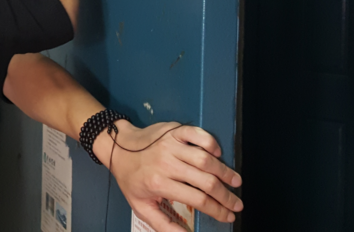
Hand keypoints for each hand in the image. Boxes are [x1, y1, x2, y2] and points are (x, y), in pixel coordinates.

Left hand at [99, 121, 242, 230]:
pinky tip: (217, 153)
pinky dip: (210, 142)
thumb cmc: (131, 179)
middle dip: (226, 195)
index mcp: (159, 184)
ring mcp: (170, 145)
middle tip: (237, 203)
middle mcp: (166, 164)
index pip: (197, 200)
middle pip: (205, 181)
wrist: (117, 148)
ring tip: (235, 181)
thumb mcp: (141, 207)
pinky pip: (197, 134)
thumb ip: (163, 225)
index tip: (228, 216)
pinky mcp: (173, 130)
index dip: (217, 210)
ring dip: (224, 171)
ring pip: (205, 159)